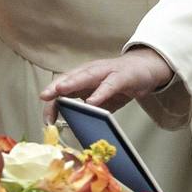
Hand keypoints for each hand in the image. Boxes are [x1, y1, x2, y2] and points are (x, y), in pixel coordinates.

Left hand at [40, 47, 174, 123]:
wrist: (146, 67)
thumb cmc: (121, 82)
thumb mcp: (101, 96)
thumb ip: (89, 107)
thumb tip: (74, 124)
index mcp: (84, 77)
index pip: (64, 85)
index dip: (53, 98)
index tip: (46, 117)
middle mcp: (92, 71)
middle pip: (71, 78)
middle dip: (56, 87)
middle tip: (44, 96)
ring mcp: (107, 72)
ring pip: (87, 76)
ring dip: (72, 83)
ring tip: (60, 91)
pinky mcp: (122, 76)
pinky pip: (110, 84)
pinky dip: (100, 92)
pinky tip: (92, 101)